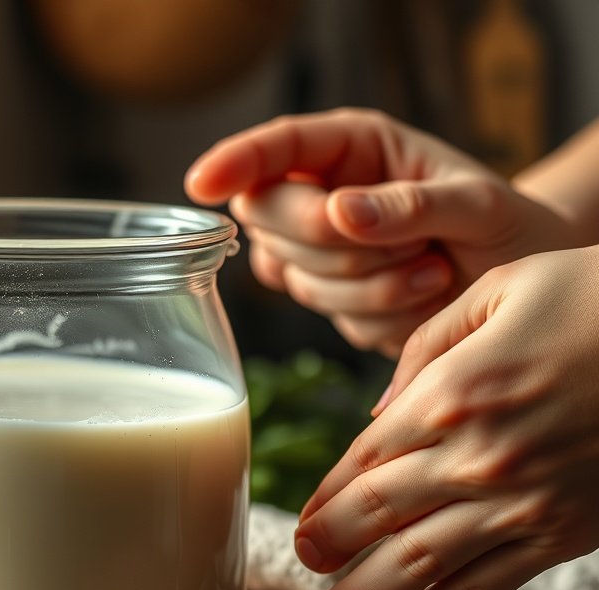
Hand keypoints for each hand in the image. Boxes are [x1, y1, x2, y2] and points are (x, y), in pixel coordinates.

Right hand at [184, 108, 578, 356]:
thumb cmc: (504, 225)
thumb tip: (337, 211)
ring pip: (297, 275)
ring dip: (370, 284)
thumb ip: (409, 204)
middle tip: (415, 244)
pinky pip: (328, 314)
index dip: (234, 163)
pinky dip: (379, 314)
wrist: (516, 277)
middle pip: (267, 217)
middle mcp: (320, 192)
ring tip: (431, 267)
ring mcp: (316, 248)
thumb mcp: (475, 203)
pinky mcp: (326, 295)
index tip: (200, 183)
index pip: (276, 148)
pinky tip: (420, 293)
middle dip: (333, 244)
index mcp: (351, 146)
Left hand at [292, 246, 598, 589]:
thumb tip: (381, 413)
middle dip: (327, 555)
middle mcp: (477, 456)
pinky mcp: (559, 536)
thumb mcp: (498, 293)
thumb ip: (426, 348)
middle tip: (294, 585)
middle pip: (377, 517)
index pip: (365, 458)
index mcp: (453, 391)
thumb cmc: (594, 300)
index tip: (304, 527)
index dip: (326, 498)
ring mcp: (519, 503)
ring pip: (417, 567)